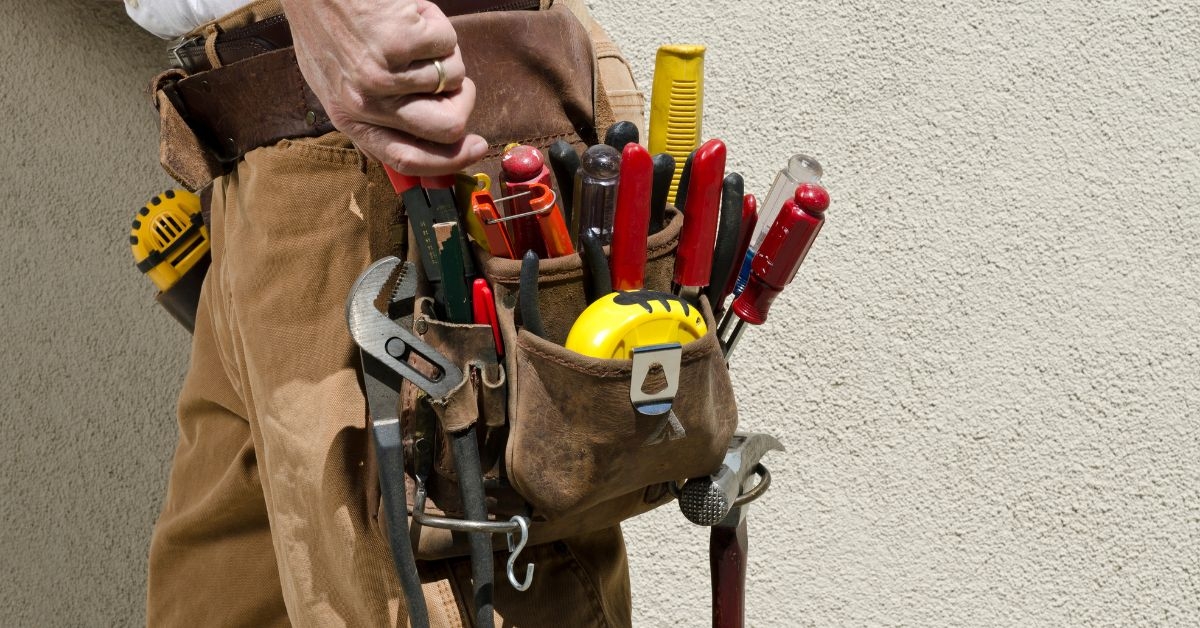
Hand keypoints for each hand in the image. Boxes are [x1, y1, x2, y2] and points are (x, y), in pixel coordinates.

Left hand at [280, 0, 487, 174]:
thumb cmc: (325, 25)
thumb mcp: (335, 82)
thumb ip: (374, 116)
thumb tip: (421, 143)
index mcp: (350, 119)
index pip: (407, 159)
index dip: (451, 160)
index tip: (476, 147)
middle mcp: (367, 103)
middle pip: (449, 128)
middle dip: (464, 102)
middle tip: (456, 81)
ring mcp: (385, 73)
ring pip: (453, 77)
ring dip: (442, 52)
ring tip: (411, 31)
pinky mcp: (402, 40)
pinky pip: (449, 42)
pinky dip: (437, 23)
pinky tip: (408, 13)